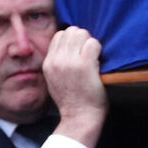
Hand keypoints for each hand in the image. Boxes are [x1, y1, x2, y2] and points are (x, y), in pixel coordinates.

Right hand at [43, 27, 107, 147]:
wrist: (80, 116)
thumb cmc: (71, 99)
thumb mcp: (54, 79)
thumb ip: (57, 62)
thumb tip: (67, 46)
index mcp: (48, 63)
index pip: (59, 35)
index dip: (73, 40)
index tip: (80, 50)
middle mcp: (57, 60)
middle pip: (71, 31)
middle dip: (83, 38)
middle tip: (89, 53)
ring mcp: (70, 61)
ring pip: (82, 34)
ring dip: (91, 43)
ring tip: (93, 57)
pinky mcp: (85, 65)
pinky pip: (94, 43)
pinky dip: (99, 50)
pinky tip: (98, 61)